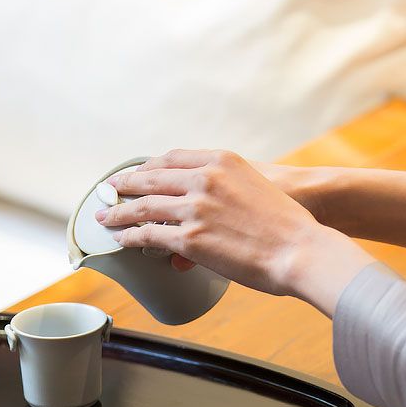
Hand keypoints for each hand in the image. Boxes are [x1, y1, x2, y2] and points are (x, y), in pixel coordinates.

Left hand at [95, 149, 373, 312]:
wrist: (302, 249)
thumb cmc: (287, 225)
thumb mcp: (253, 191)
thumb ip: (221, 196)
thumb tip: (207, 210)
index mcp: (221, 161)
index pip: (172, 158)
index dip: (149, 166)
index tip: (137, 172)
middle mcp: (204, 179)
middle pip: (151, 177)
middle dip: (126, 184)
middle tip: (109, 188)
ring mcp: (195, 208)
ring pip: (143, 206)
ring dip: (118, 210)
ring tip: (104, 214)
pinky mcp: (190, 239)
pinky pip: (148, 235)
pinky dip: (129, 236)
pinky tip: (120, 239)